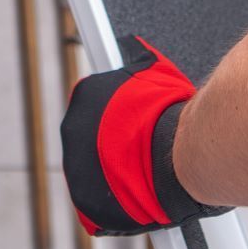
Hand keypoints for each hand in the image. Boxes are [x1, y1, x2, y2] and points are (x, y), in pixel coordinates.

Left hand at [60, 36, 229, 234]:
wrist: (175, 152)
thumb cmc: (168, 112)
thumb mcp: (154, 71)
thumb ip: (137, 59)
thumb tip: (132, 44)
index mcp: (84, 98)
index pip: (95, 107)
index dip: (120, 119)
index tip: (136, 125)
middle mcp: (72, 130)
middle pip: (92, 140)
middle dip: (115, 146)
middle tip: (143, 149)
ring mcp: (76, 168)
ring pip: (95, 172)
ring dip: (115, 173)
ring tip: (145, 172)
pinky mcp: (85, 201)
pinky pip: (99, 203)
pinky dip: (117, 203)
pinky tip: (139, 194)